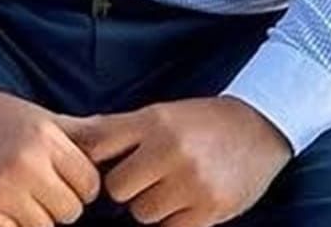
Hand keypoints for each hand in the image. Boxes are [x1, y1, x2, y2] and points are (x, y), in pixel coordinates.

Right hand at [0, 64, 99, 226]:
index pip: (90, 185)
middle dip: (60, 204)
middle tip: (40, 189)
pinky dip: (12, 224)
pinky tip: (4, 206)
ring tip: (21, 196)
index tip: (64, 179)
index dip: (81, 186)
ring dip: (36, 217)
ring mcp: (1, 188)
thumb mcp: (41, 115)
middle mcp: (26, 163)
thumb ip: (81, 132)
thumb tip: (119, 140)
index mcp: (45, 138)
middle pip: (71, 210)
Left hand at [58, 97, 290, 226]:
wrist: (260, 127)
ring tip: (172, 189)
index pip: (99, 149)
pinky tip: (188, 203)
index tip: (107, 166)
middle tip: (149, 178)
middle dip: (129, 189)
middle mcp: (171, 150)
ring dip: (152, 207)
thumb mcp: (159, 113)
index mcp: (153, 122)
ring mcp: (192, 181)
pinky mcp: (211, 208)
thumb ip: (117, 129)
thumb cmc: (200, 122)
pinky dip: (175, 220)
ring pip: (143, 214)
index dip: (97, 163)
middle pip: (118, 189)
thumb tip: (70, 136)